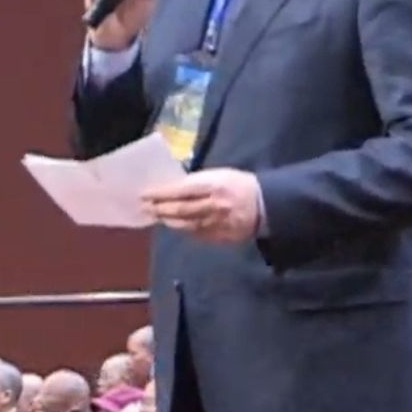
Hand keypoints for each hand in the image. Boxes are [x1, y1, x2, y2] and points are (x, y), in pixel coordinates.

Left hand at [142, 169, 261, 242]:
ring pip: (185, 225)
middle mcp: (213, 206)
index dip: (160, 193)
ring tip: (158, 217)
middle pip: (180, 210)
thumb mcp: (220, 174)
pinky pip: (196, 234)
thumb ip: (198, 181)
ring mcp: (216, 223)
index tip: (145, 194)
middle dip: (160, 209)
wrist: (265, 205)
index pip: (180, 190)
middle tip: (145, 208)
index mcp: (213, 186)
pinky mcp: (220, 237)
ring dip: (169, 221)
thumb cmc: (240, 184)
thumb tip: (175, 188)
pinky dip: (184, 229)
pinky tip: (176, 225)